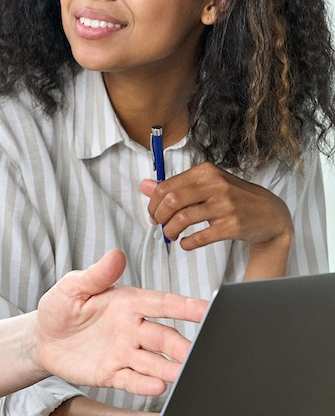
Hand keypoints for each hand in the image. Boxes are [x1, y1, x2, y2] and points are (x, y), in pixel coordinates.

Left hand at [36, 250, 207, 396]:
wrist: (42, 338)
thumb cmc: (60, 307)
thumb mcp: (72, 287)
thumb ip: (96, 275)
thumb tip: (116, 254)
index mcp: (128, 303)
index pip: (162, 304)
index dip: (185, 306)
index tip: (207, 309)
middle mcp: (133, 329)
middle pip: (164, 337)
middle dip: (180, 345)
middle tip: (193, 353)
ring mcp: (125, 353)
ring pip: (154, 361)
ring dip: (169, 368)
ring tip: (181, 373)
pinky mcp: (113, 373)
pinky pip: (132, 380)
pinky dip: (145, 384)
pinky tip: (157, 386)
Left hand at [140, 162, 292, 250]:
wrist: (271, 213)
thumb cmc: (234, 197)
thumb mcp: (207, 185)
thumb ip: (176, 185)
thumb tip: (144, 185)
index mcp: (206, 171)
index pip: (166, 186)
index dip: (153, 203)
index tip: (153, 214)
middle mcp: (216, 185)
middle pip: (171, 201)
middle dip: (159, 216)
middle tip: (159, 225)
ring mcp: (225, 205)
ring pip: (182, 218)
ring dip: (170, 230)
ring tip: (171, 235)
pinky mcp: (232, 225)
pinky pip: (199, 237)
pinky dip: (187, 243)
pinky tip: (186, 243)